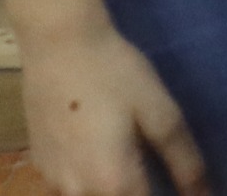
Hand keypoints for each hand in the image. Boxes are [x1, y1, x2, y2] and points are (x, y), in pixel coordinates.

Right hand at [19, 16, 207, 195]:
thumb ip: (184, 161)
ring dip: (115, 190)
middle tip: (156, 172)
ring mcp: (54, 182)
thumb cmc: (115, 74)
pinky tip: (102, 154)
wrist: (57, 45)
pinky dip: (91, 185)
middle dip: (139, 194)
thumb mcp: (161, 113)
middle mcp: (78, 194)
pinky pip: (71, 190)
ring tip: (135, 164)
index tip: (186, 192)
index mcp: (113, 184)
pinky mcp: (40, 166)